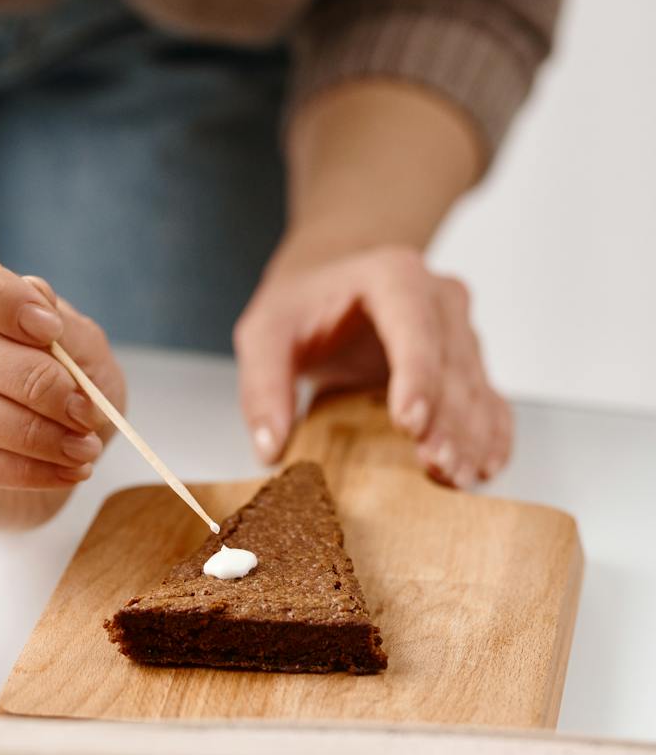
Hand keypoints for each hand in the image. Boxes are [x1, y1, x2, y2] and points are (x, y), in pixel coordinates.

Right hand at [0, 235, 125, 528]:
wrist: (41, 461)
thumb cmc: (54, 388)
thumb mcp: (82, 352)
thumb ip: (67, 328)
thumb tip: (40, 303)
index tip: (50, 329)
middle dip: (34, 378)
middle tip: (85, 409)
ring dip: (32, 430)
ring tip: (84, 447)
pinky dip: (26, 469)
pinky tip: (66, 471)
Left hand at [233, 241, 511, 487]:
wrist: (333, 280)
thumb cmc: (303, 304)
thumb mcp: (264, 333)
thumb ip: (263, 386)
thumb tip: (271, 447)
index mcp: (391, 276)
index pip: (414, 325)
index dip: (418, 375)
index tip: (411, 423)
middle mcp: (438, 298)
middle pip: (453, 364)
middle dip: (448, 420)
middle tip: (436, 466)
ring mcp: (461, 331)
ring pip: (477, 386)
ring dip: (470, 436)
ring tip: (455, 477)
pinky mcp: (469, 365)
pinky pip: (492, 401)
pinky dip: (492, 436)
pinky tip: (483, 468)